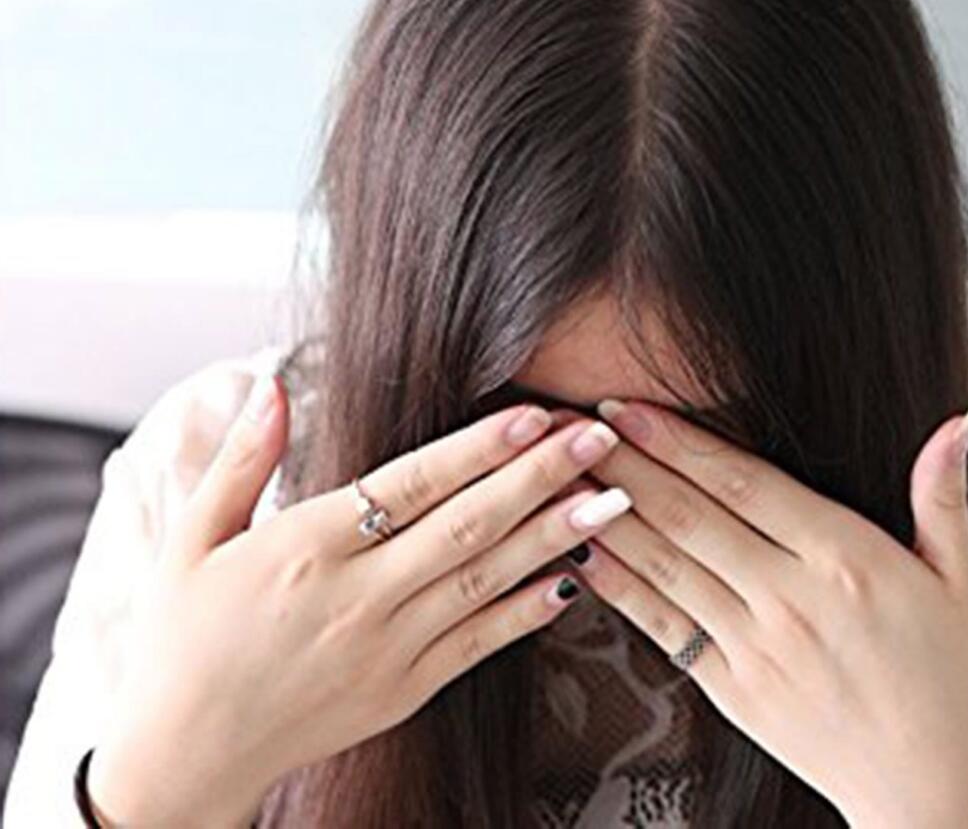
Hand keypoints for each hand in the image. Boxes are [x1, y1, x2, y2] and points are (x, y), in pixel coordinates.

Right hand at [88, 371, 633, 828]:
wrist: (182, 755)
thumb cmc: (183, 637)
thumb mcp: (190, 540)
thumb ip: (241, 460)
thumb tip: (272, 384)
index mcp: (307, 547)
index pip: (411, 484)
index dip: (479, 447)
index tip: (533, 412)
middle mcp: (357, 597)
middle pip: (466, 526)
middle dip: (541, 477)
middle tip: (599, 435)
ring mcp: (387, 650)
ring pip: (485, 581)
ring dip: (555, 535)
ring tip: (613, 497)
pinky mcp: (403, 691)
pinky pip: (480, 644)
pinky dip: (529, 610)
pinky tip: (576, 576)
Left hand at [553, 398, 967, 828]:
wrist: (936, 800)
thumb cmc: (957, 685)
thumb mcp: (964, 583)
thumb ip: (944, 496)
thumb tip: (956, 419)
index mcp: (846, 559)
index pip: (745, 483)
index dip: (681, 441)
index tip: (630, 404)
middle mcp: (791, 599)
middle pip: (691, 515)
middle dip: (627, 462)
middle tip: (571, 420)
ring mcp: (756, 648)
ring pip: (668, 566)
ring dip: (609, 514)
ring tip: (561, 473)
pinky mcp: (734, 692)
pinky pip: (666, 627)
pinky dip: (620, 588)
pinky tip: (581, 553)